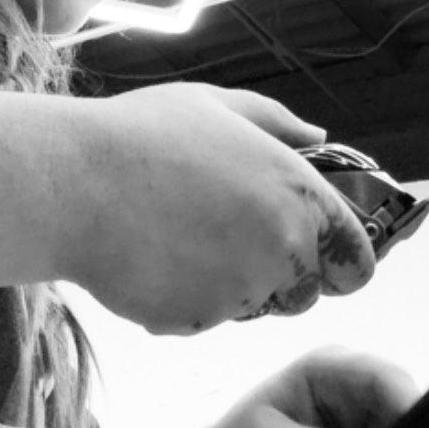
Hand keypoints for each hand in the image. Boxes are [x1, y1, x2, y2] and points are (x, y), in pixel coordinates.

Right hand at [68, 84, 375, 334]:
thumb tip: (319, 136)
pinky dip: (183, 299)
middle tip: (225, 236)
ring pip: (251, 307)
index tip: (317, 255)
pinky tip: (151, 258)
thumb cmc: (141, 136)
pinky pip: (201, 319)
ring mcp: (239, 292)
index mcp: (299, 196)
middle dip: (278, 276)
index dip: (340, 262)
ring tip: (178, 237)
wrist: (72, 184)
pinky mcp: (194, 321)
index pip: (356, 262)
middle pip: (305, 294)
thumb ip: (277, 123)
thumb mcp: (215, 105)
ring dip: (229, 286)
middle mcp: (281, 250)